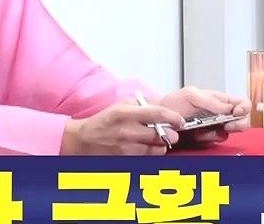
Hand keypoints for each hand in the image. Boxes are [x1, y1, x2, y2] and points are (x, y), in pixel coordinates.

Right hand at [62, 100, 185, 155]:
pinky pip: (149, 158)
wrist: (84, 139)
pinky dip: (153, 153)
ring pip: (158, 149)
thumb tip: (163, 106)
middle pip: (161, 135)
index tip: (179, 120)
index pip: (157, 114)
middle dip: (171, 134)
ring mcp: (127, 148)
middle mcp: (127, 131)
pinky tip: (148, 147)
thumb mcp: (121, 104)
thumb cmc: (104, 121)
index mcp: (125, 113)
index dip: (173, 117)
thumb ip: (142, 104)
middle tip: (172, 131)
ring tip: (159, 140)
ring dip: (162, 145)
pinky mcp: (126, 160)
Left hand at [157, 87, 250, 146]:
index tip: (236, 112)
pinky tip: (198, 135)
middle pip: (242, 120)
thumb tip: (228, 108)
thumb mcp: (190, 95)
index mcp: (219, 100)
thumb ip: (210, 100)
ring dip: (218, 133)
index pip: (242, 103)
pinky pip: (215, 142)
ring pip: (229, 134)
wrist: (159, 119)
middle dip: (238, 124)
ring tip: (204, 129)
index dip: (244, 108)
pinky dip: (208, 140)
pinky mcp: (207, 140)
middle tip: (226, 125)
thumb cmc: (173, 103)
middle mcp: (220, 114)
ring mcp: (214, 128)